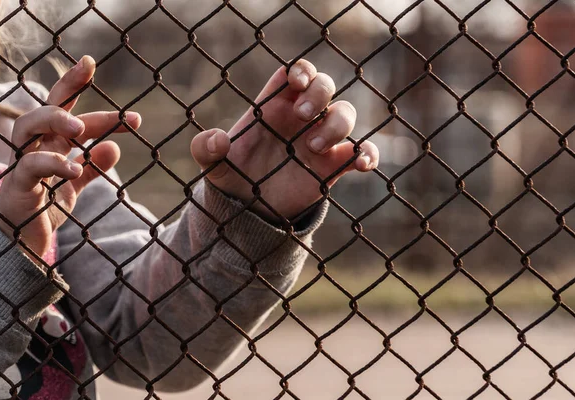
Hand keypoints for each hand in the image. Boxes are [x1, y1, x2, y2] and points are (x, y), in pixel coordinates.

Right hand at [0, 56, 141, 259]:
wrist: (19, 245)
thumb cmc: (42, 209)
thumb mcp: (73, 186)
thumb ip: (91, 167)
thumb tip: (114, 148)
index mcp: (51, 143)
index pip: (68, 110)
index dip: (85, 95)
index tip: (112, 87)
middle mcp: (36, 147)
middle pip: (48, 107)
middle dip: (67, 86)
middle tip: (89, 71)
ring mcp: (23, 164)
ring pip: (29, 126)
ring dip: (54, 120)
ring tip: (80, 128)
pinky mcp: (17, 187)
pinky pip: (29, 166)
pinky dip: (52, 164)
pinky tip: (73, 169)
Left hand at [191, 59, 378, 221]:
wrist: (251, 209)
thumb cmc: (235, 176)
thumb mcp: (213, 165)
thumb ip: (206, 149)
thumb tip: (217, 139)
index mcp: (274, 106)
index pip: (295, 74)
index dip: (301, 71)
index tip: (297, 84)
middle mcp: (301, 118)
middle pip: (325, 85)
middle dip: (320, 92)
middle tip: (304, 115)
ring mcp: (320, 140)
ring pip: (345, 114)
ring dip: (337, 124)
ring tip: (314, 147)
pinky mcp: (333, 165)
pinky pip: (361, 151)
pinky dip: (368, 153)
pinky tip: (362, 163)